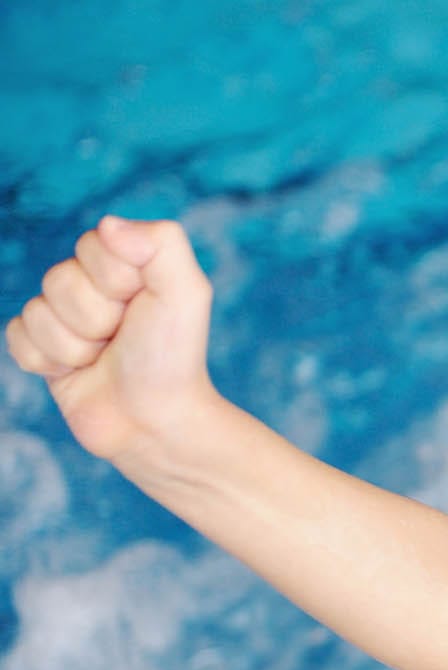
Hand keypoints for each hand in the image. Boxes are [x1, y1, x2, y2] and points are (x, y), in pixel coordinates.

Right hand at [5, 216, 216, 463]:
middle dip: (95, 317)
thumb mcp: (186, 294)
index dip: (116, 280)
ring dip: (75, 345)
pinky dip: (48, 361)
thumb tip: (107, 224)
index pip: (91, 245)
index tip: (142, 306)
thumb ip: (161, 244)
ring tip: (104, 360)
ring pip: (36, 311)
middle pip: (59, 279)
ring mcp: (64, 318)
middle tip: (123, 340)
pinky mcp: (43, 349)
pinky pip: (17, 337)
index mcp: (126, 264)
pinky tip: (77, 373)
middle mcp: (92, 286)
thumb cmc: (173, 358)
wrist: (155, 423)